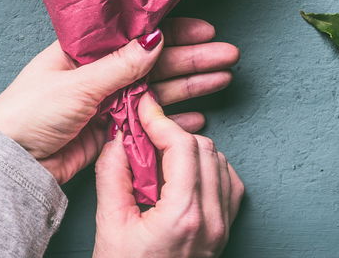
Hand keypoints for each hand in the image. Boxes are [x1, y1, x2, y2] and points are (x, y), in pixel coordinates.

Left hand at [0, 17, 238, 183]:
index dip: (173, 30)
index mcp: (84, 49)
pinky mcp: (110, 130)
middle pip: (154, 61)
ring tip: (223, 78)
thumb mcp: (78, 83)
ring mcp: (107, 101)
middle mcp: (99, 71)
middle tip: (227, 55)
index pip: (136, 33)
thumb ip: (121, 65)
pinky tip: (197, 116)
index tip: (204, 30)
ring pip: (157, 90)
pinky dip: (173, 119)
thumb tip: (157, 37)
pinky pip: (150, 121)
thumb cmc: (30, 112)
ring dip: (190, 84)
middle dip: (192, 58)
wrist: (11, 163)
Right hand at [93, 94, 243, 257]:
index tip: (144, 107)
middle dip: (172, 134)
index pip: (182, 146)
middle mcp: (211, 218)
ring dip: (190, 150)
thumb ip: (113, 175)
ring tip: (159, 157)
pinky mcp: (225, 231)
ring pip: (219, 161)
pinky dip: (208, 169)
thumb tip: (117, 139)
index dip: (160, 120)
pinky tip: (183, 175)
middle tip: (144, 133)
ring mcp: (223, 226)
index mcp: (183, 215)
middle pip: (203, 148)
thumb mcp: (110, 227)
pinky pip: (228, 183)